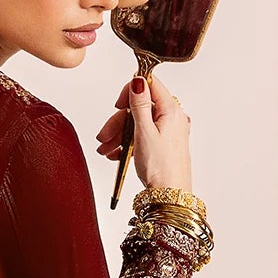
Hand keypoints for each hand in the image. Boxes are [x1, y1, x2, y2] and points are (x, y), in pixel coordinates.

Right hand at [95, 72, 192, 193]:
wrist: (170, 196)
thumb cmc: (161, 168)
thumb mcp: (144, 131)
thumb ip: (140, 104)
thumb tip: (138, 81)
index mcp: (171, 110)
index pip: (150, 85)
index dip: (130, 92)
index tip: (118, 105)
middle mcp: (173, 118)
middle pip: (140, 107)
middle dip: (119, 121)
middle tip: (104, 136)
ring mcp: (169, 132)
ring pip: (139, 124)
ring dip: (119, 135)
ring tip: (105, 150)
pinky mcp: (164, 145)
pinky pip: (143, 136)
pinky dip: (128, 143)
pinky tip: (116, 154)